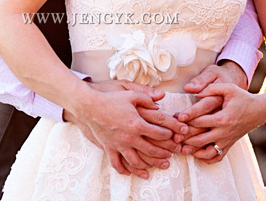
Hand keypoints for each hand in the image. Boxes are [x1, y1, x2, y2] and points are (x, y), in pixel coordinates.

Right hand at [64, 79, 187, 178]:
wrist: (89, 106)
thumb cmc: (110, 98)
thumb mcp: (130, 93)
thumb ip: (146, 97)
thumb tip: (160, 99)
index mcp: (137, 123)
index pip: (159, 133)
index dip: (171, 134)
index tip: (176, 135)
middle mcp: (130, 137)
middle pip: (152, 150)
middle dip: (165, 152)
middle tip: (173, 153)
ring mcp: (119, 144)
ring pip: (137, 161)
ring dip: (150, 164)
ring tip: (159, 165)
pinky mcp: (109, 148)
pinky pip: (118, 163)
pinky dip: (125, 170)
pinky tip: (131, 172)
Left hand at [176, 82, 265, 163]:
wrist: (259, 110)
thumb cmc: (242, 97)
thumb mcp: (228, 88)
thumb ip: (211, 88)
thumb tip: (194, 92)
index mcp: (223, 118)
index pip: (200, 121)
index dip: (186, 120)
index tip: (175, 118)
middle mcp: (225, 132)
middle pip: (200, 139)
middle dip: (185, 138)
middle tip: (172, 136)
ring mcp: (227, 140)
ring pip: (207, 151)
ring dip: (193, 151)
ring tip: (181, 147)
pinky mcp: (229, 144)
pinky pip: (217, 157)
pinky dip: (206, 158)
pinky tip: (196, 153)